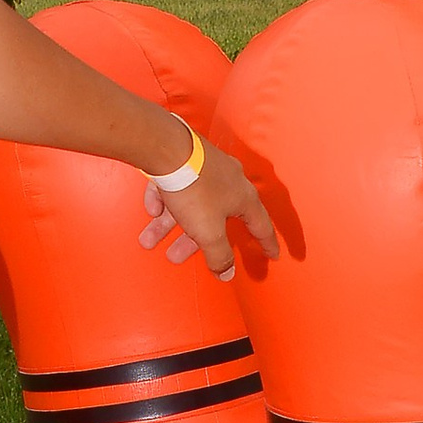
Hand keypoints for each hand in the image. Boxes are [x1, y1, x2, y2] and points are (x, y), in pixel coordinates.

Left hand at [139, 139, 274, 281]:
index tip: (272, 255)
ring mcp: (206, 168)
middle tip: (177, 256)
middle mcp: (228, 180)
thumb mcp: (209, 232)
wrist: (165, 148)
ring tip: (150, 239)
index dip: (266, 244)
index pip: (261, 225)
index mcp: (243, 196)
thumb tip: (226, 273)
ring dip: (169, 224)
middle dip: (193, 241)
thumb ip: (219, 255)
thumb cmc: (193, 187)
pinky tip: (153, 208)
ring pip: (189, 203)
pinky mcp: (185, 159)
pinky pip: (174, 186)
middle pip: (214, 219)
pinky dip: (164, 200)